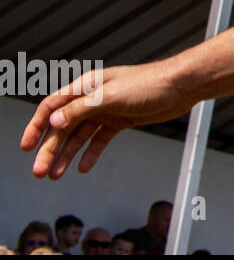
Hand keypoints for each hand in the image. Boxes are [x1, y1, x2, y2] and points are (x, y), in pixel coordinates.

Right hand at [20, 61, 194, 178]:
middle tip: (39, 172)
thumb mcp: (111, 96)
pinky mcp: (120, 120)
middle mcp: (93, 98)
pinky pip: (99, 140)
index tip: (26, 147)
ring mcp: (106, 110)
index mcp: (86, 86)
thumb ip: (82, 109)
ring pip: (80, 136)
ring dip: (67, 155)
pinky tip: (82, 168)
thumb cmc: (149, 84)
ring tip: (55, 176)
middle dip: (50, 149)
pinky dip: (90, 153)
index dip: (36, 126)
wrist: (181, 86)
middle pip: (64, 126)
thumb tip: (54, 122)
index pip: (53, 106)